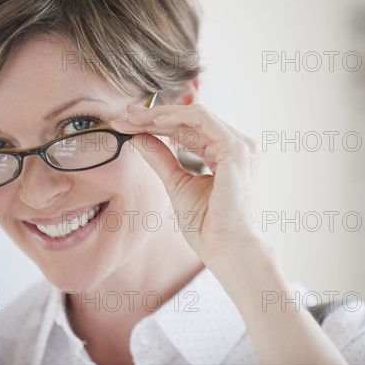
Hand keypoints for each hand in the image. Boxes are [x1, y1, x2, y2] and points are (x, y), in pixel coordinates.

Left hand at [111, 102, 261, 262]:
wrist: (225, 249)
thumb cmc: (207, 226)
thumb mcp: (176, 184)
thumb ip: (161, 158)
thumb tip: (138, 138)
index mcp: (226, 155)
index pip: (189, 131)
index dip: (158, 124)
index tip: (129, 124)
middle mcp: (237, 146)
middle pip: (190, 120)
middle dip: (154, 116)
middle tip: (124, 118)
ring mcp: (239, 145)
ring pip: (194, 115)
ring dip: (160, 114)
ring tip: (132, 119)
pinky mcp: (235, 149)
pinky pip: (201, 120)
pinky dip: (176, 116)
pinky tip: (153, 121)